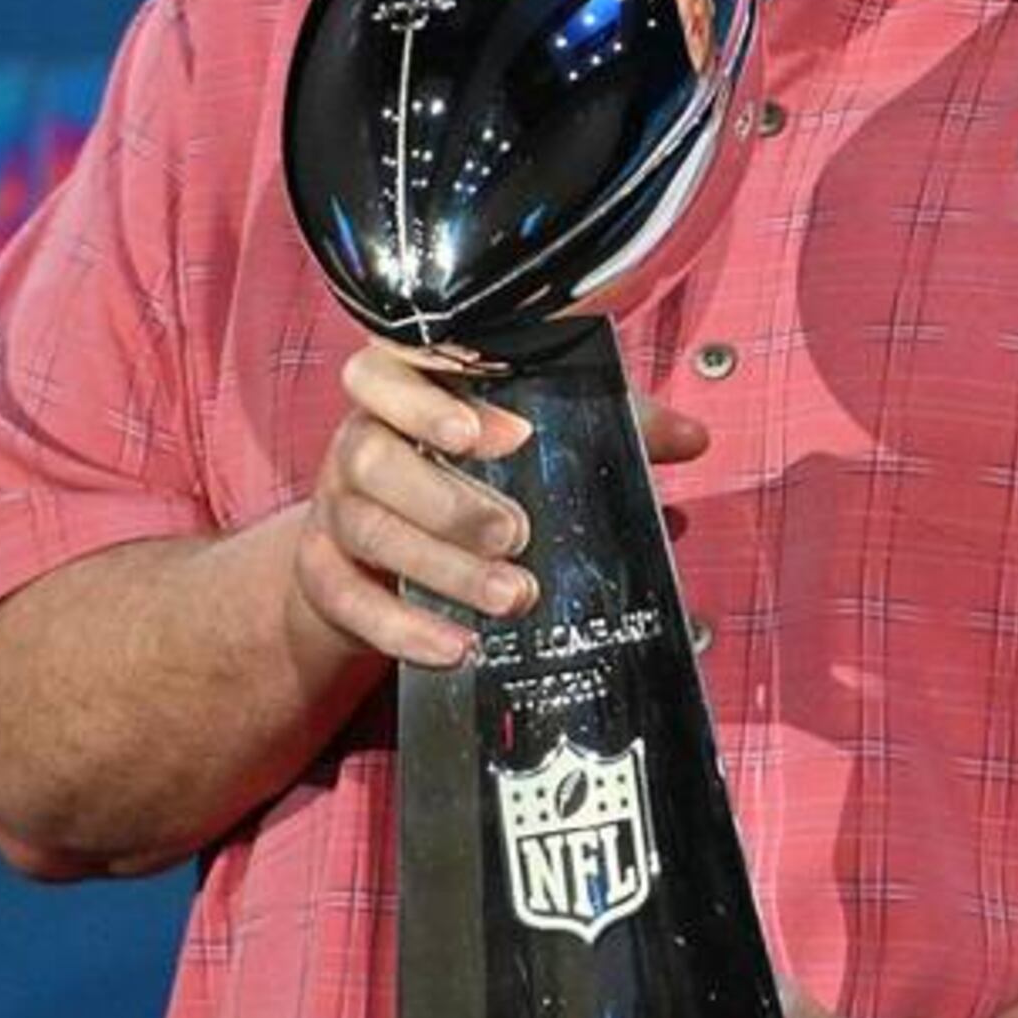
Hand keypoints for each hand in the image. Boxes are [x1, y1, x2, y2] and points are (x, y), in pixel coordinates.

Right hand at [286, 343, 723, 669]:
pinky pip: (349, 601)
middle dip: (448, 499)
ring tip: (513, 597)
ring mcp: (335, 509)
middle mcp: (359, 443)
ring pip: (368, 529)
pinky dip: (403, 630)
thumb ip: (610, 426)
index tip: (501, 432)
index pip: (384, 368)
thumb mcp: (535, 439)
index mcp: (405, 392)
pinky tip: (458, 649)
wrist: (379, 547)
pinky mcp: (324, 573)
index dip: (430, 398)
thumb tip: (693, 438)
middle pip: (373, 457)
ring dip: (443, 570)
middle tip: (518, 534)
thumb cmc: (472, 472)